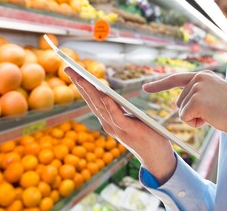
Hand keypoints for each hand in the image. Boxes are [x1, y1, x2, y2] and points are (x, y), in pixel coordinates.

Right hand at [64, 68, 175, 183]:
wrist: (157, 158)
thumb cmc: (146, 136)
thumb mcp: (129, 120)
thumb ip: (118, 111)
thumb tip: (108, 96)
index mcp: (108, 121)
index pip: (91, 100)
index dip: (81, 86)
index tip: (71, 71)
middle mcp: (109, 125)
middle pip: (92, 101)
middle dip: (80, 84)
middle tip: (69, 69)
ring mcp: (118, 129)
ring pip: (101, 107)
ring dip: (91, 92)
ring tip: (82, 78)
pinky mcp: (130, 131)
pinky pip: (118, 117)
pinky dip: (111, 107)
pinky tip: (106, 96)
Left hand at [143, 70, 226, 137]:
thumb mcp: (217, 97)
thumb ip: (201, 95)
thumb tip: (183, 105)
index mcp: (204, 76)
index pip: (176, 79)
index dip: (159, 84)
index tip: (145, 88)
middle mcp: (199, 78)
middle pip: (179, 103)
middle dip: (192, 113)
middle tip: (214, 113)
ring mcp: (197, 87)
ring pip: (182, 111)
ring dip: (195, 119)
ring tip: (216, 114)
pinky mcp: (196, 100)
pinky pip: (185, 118)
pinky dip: (196, 124)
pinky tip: (212, 119)